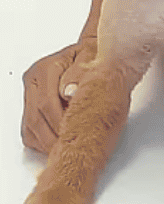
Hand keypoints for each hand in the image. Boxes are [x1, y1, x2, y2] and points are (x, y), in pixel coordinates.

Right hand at [21, 39, 96, 155]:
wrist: (88, 55)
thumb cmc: (92, 57)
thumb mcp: (93, 58)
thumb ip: (81, 72)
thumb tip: (70, 92)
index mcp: (47, 68)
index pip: (47, 102)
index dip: (60, 121)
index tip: (74, 131)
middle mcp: (35, 81)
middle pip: (36, 117)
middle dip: (54, 135)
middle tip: (71, 145)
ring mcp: (30, 94)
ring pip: (31, 127)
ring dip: (48, 142)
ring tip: (65, 148)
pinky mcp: (30, 106)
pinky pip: (29, 132)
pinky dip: (42, 143)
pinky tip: (57, 144)